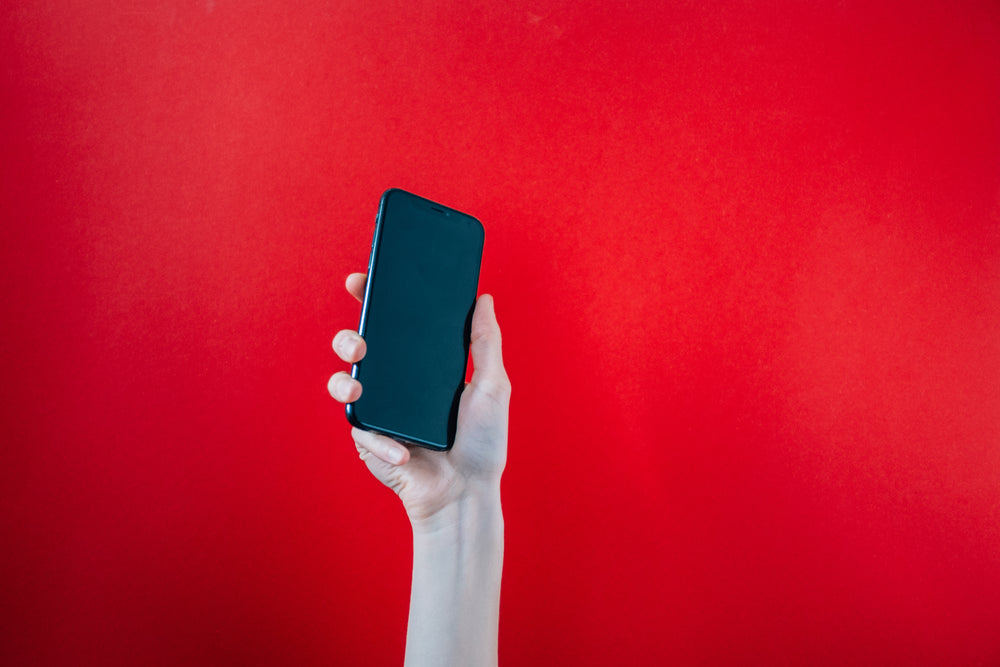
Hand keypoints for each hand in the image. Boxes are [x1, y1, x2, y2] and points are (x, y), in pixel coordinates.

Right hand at [328, 273, 509, 526]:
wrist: (467, 492)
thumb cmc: (482, 442)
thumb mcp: (492, 385)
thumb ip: (485, 342)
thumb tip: (483, 297)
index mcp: (420, 367)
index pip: (391, 326)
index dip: (372, 300)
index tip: (361, 281)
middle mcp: (395, 384)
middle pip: (358, 349)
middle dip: (347, 337)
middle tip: (359, 341)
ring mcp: (379, 412)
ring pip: (342, 384)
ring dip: (341, 381)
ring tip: (356, 386)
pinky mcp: (369, 441)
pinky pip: (360, 430)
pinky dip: (381, 441)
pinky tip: (404, 450)